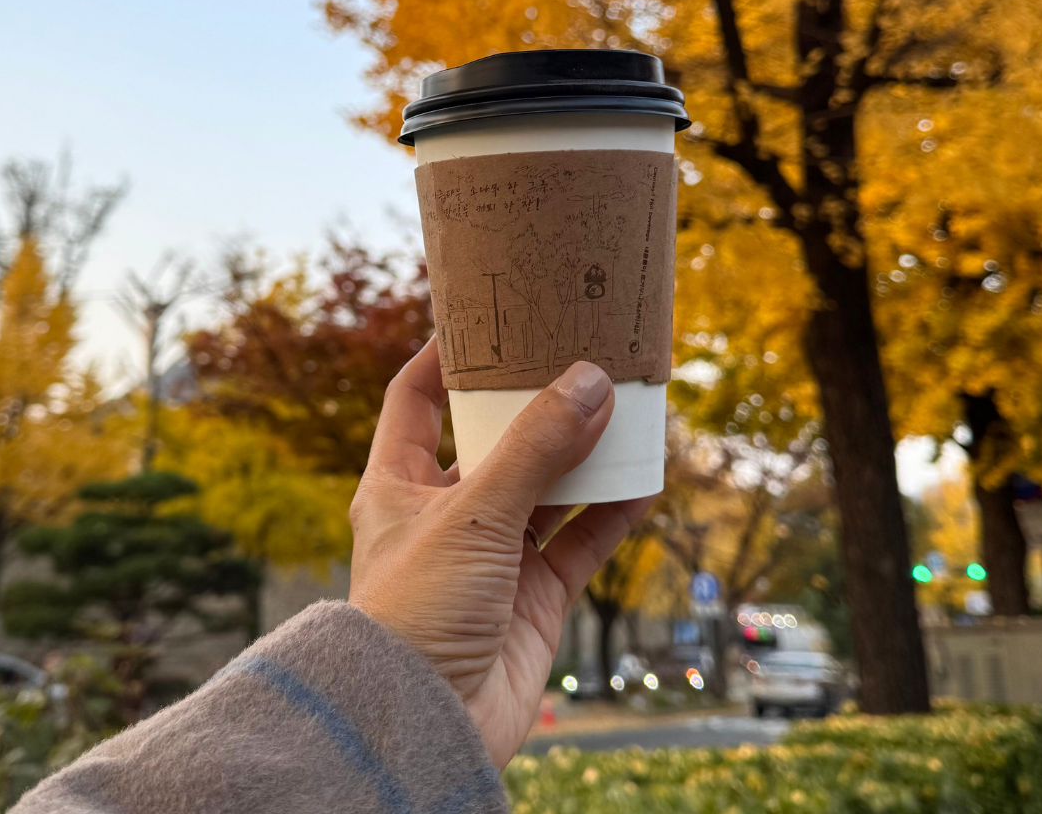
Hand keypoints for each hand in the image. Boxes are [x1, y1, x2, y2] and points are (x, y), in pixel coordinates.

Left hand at [348, 341, 652, 767]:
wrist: (426, 723)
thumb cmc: (416, 612)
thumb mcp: (472, 515)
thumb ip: (535, 449)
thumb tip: (590, 381)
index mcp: (396, 485)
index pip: (414, 400)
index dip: (444, 357)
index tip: (488, 318)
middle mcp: (443, 514)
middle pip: (493, 441)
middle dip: (536, 404)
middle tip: (580, 356)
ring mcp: (491, 558)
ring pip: (546, 489)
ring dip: (584, 454)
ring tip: (626, 407)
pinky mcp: (533, 599)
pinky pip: (580, 543)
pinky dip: (612, 513)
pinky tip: (645, 478)